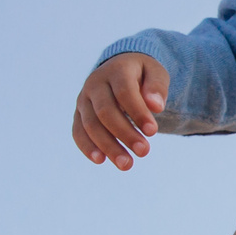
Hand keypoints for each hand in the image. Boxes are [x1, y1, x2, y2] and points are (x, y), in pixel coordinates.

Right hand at [76, 52, 170, 170]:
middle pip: (105, 112)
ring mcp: (84, 99)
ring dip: (108, 146)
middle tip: (144, 152)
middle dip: (124, 134)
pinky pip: (78, 131)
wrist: (120, 70)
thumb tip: (156, 106)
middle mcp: (95, 83)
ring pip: (90, 125)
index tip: (152, 132)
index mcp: (116, 70)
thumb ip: (157, 87)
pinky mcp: (78, 114)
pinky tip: (101, 160)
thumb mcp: (156, 73)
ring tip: (126, 164)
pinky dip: (87, 147)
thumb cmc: (142, 75)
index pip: (125, 92)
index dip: (137, 113)